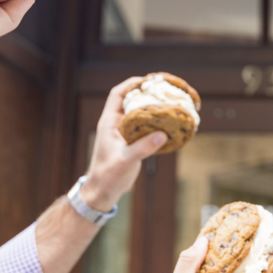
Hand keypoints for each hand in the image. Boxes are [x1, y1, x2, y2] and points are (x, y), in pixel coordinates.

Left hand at [81, 77, 168, 210]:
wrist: (104, 191)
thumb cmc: (108, 175)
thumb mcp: (125, 160)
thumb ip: (143, 147)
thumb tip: (162, 134)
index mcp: (109, 122)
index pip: (118, 95)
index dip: (131, 84)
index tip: (147, 81)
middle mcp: (116, 125)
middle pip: (131, 102)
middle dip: (146, 95)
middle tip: (164, 92)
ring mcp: (124, 134)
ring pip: (139, 115)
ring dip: (152, 110)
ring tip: (169, 106)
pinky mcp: (132, 144)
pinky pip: (145, 129)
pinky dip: (156, 126)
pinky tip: (168, 126)